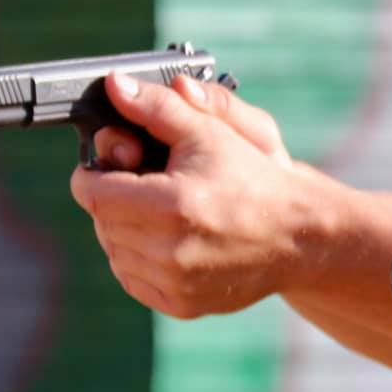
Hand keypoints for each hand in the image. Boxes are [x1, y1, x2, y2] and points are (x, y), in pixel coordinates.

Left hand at [69, 73, 314, 316]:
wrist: (300, 236)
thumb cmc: (256, 180)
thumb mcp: (209, 133)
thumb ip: (157, 107)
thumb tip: (115, 86)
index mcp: (170, 205)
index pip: (90, 191)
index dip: (99, 172)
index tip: (121, 164)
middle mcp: (168, 251)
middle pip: (100, 220)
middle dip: (116, 199)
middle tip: (152, 186)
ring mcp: (174, 283)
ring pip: (114, 252)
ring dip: (127, 230)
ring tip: (165, 213)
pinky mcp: (181, 305)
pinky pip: (133, 279)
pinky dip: (142, 260)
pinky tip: (172, 241)